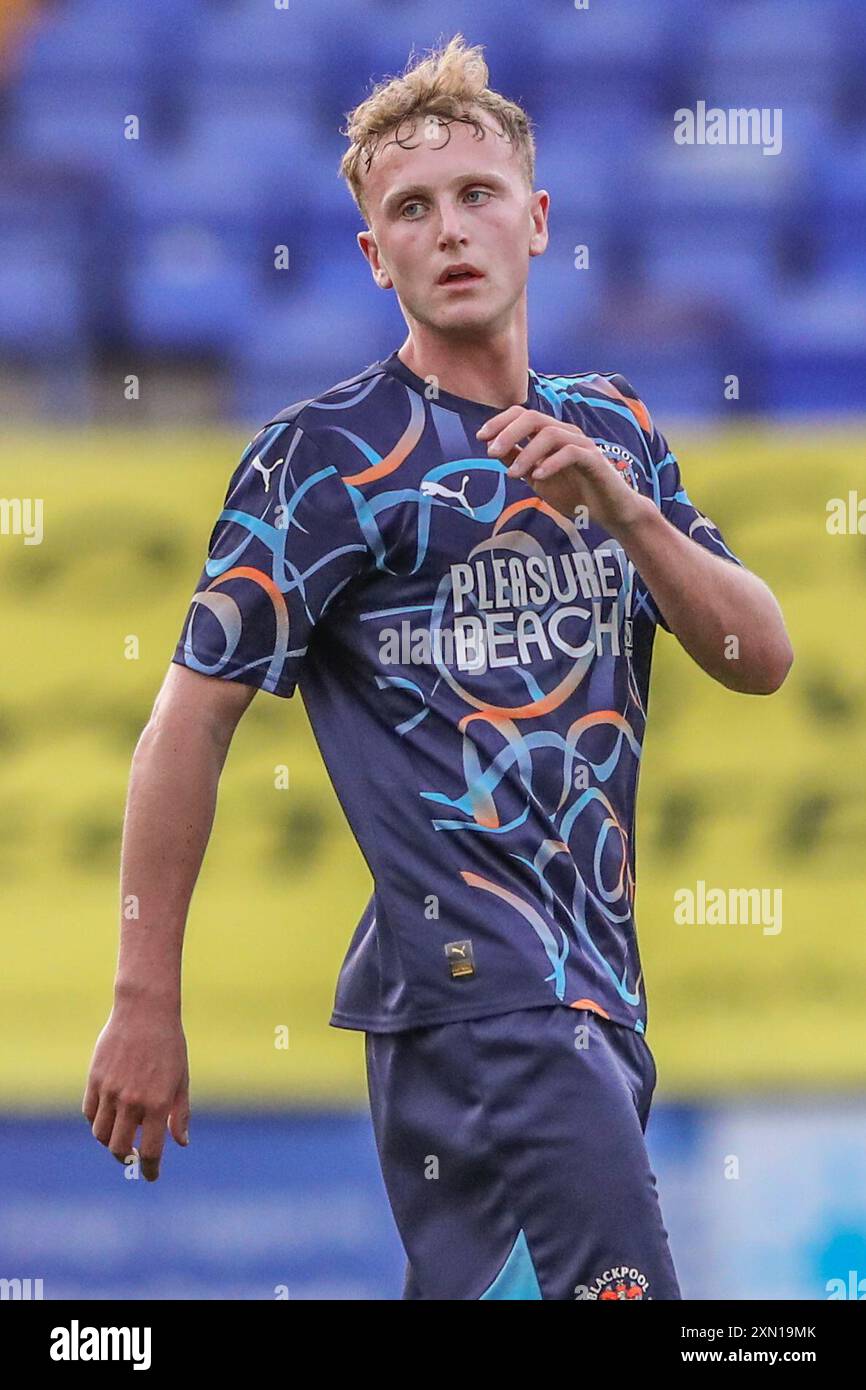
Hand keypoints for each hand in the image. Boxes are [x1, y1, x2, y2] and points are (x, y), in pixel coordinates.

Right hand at [82, 1002, 189, 1181]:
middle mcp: (131, 1101)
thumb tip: (181, 1144)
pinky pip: (90, 1112)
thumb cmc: (170, 1045)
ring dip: (109, 1142)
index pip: (148, 1151)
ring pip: (100, 1134)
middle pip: (118, 1148)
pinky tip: (109, 1117)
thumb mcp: (182, 1080)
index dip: (150, 1169)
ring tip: (120, 1137)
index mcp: (157, 1104)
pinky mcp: (94, 1079)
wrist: (145, 1011)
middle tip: (132, 1158)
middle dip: (125, 1159)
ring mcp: (110, 1091)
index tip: (151, 1176)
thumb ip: (180, 1114)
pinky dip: (97, 1121)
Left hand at [477, 407, 645, 533]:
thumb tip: (494, 448)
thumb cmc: (575, 493)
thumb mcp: (537, 478)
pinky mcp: (594, 459)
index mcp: (550, 434)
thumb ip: (518, 461)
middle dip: (508, 432)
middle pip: (532, 417)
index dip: (500, 422)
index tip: (480, 438)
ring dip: (527, 453)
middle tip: (490, 452)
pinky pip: (570, 452)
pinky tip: (537, 476)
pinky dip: (551, 463)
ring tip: (513, 475)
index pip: (522, 414)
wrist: (608, 510)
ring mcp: (581, 444)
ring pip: (550, 433)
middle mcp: (566, 433)